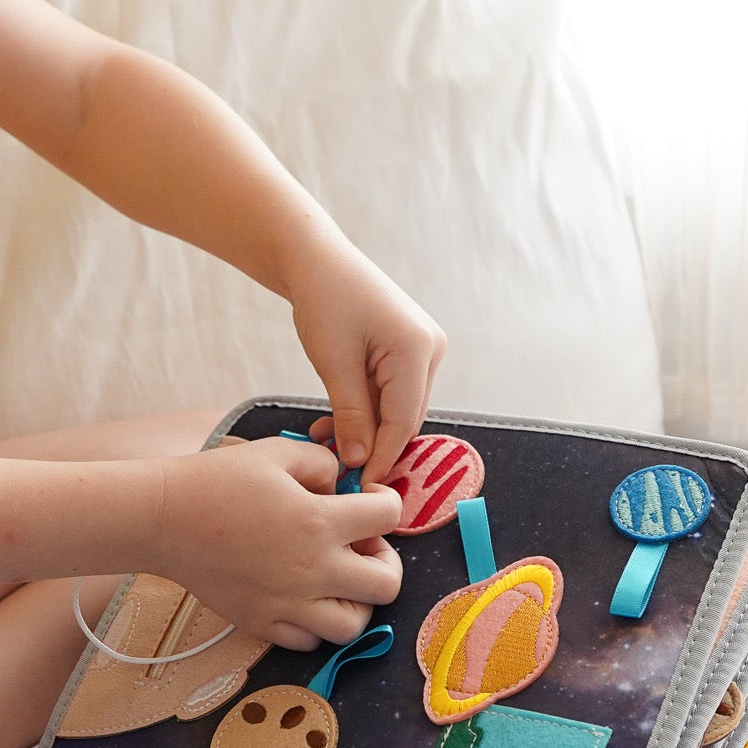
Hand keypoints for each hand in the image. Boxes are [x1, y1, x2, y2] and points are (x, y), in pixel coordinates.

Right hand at [154, 437, 403, 651]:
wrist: (162, 520)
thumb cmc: (216, 480)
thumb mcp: (274, 452)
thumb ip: (321, 462)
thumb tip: (342, 483)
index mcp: (318, 521)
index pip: (390, 517)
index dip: (386, 504)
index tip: (369, 503)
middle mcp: (311, 569)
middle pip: (387, 584)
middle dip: (385, 563)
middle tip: (361, 548)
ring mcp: (287, 603)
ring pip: (354, 625)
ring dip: (356, 601)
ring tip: (337, 581)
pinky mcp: (261, 624)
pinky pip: (310, 642)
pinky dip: (316, 623)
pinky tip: (304, 598)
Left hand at [284, 239, 446, 485]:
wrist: (317, 260)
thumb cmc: (324, 300)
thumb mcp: (333, 363)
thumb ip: (351, 415)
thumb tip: (360, 461)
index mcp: (417, 350)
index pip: (403, 422)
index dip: (382, 458)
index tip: (360, 486)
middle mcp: (429, 350)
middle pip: (404, 418)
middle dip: (373, 446)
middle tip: (341, 471)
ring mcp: (422, 349)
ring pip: (396, 408)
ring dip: (365, 428)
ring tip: (327, 439)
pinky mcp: (408, 350)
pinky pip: (390, 392)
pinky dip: (364, 409)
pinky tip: (335, 421)